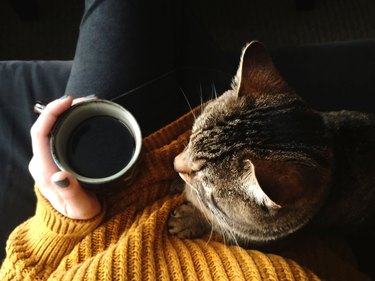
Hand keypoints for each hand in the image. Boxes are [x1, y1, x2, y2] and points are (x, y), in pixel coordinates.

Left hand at [29, 96, 100, 219]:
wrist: (75, 220)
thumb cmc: (80, 214)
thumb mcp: (80, 207)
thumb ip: (71, 193)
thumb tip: (60, 176)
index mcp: (45, 171)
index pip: (40, 134)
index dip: (51, 113)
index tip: (68, 101)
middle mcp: (41, 162)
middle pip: (44, 126)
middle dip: (61, 107)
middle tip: (85, 100)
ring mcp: (47, 159)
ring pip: (50, 128)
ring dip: (66, 113)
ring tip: (86, 105)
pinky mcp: (54, 158)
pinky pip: (56, 134)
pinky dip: (68, 120)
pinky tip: (81, 116)